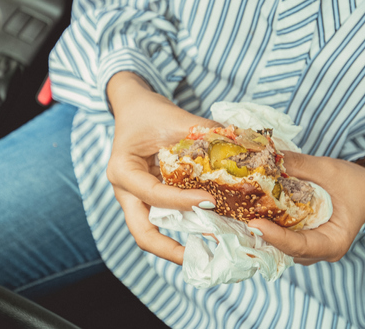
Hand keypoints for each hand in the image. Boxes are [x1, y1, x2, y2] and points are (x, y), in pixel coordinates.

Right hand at [106, 72, 219, 264]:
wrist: (134, 107)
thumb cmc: (149, 112)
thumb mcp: (174, 118)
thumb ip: (204, 134)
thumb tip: (242, 148)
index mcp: (122, 170)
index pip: (153, 194)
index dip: (181, 201)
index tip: (210, 200)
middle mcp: (125, 191)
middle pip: (141, 232)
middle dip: (169, 249)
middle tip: (200, 256)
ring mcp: (134, 199)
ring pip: (151, 232)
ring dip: (178, 243)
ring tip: (211, 246)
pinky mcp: (148, 199)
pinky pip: (163, 219)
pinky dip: (183, 226)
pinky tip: (209, 227)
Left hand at [247, 151, 364, 264]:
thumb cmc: (354, 182)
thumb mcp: (328, 169)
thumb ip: (298, 165)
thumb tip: (265, 157)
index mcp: (334, 242)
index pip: (301, 247)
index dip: (276, 237)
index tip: (254, 224)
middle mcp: (320, 252)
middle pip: (285, 249)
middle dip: (261, 234)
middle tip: (235, 216)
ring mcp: (309, 249)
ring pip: (279, 246)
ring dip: (259, 230)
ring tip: (237, 212)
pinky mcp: (300, 239)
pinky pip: (279, 237)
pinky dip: (265, 224)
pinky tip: (247, 210)